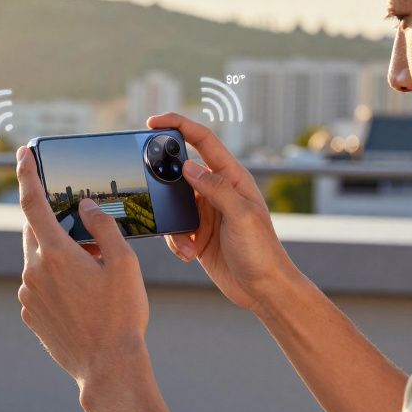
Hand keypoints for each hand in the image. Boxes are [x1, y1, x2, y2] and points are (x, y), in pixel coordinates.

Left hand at [15, 145, 150, 388]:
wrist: (107, 368)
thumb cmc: (121, 316)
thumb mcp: (124, 264)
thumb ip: (104, 226)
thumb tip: (85, 207)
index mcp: (55, 254)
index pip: (32, 203)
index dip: (27, 174)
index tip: (23, 153)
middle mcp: (33, 272)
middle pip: (36, 231)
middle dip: (55, 222)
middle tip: (84, 228)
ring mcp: (28, 295)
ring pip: (38, 259)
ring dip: (59, 254)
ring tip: (92, 269)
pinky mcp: (30, 314)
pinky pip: (38, 284)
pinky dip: (55, 278)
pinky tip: (82, 294)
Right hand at [146, 113, 297, 310]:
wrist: (263, 290)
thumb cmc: (262, 252)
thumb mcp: (241, 216)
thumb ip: (216, 188)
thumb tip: (188, 165)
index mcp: (232, 179)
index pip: (203, 141)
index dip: (179, 125)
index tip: (153, 121)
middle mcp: (218, 192)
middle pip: (181, 171)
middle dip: (163, 179)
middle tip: (148, 183)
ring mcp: (206, 213)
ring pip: (172, 204)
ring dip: (171, 222)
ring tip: (186, 243)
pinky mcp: (197, 234)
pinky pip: (174, 229)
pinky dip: (175, 241)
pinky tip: (189, 254)